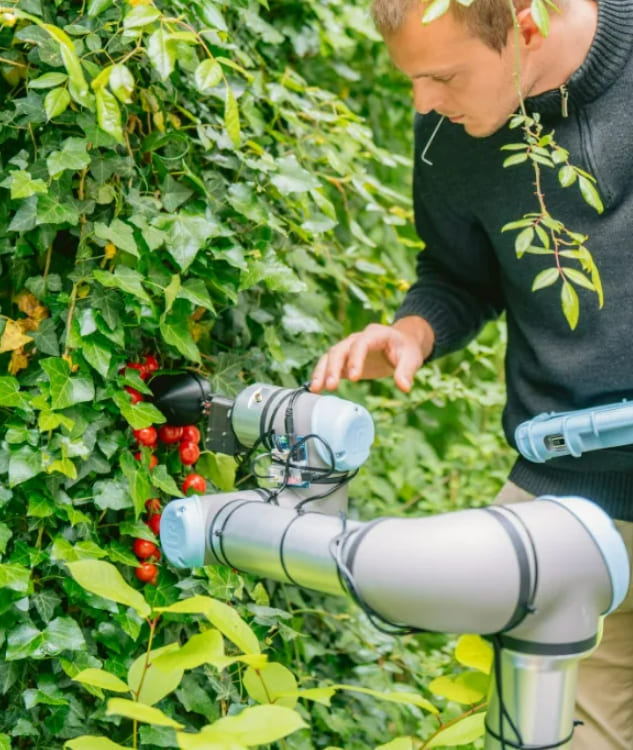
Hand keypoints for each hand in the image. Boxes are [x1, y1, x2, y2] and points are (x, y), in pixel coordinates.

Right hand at [311, 316, 434, 393]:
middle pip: (340, 349)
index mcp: (375, 334)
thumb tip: (404, 387)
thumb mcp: (412, 358)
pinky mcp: (345, 360)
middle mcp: (358, 339)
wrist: (400, 344)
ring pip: (330, 356)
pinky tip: (315, 389)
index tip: (354, 377)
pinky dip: (321, 375)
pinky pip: (329, 365)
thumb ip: (407, 371)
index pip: (361, 343)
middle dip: (333, 367)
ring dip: (322, 371)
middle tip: (330, 386)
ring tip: (316, 389)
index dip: (355, 359)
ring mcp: (349, 348)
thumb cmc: (406, 349)